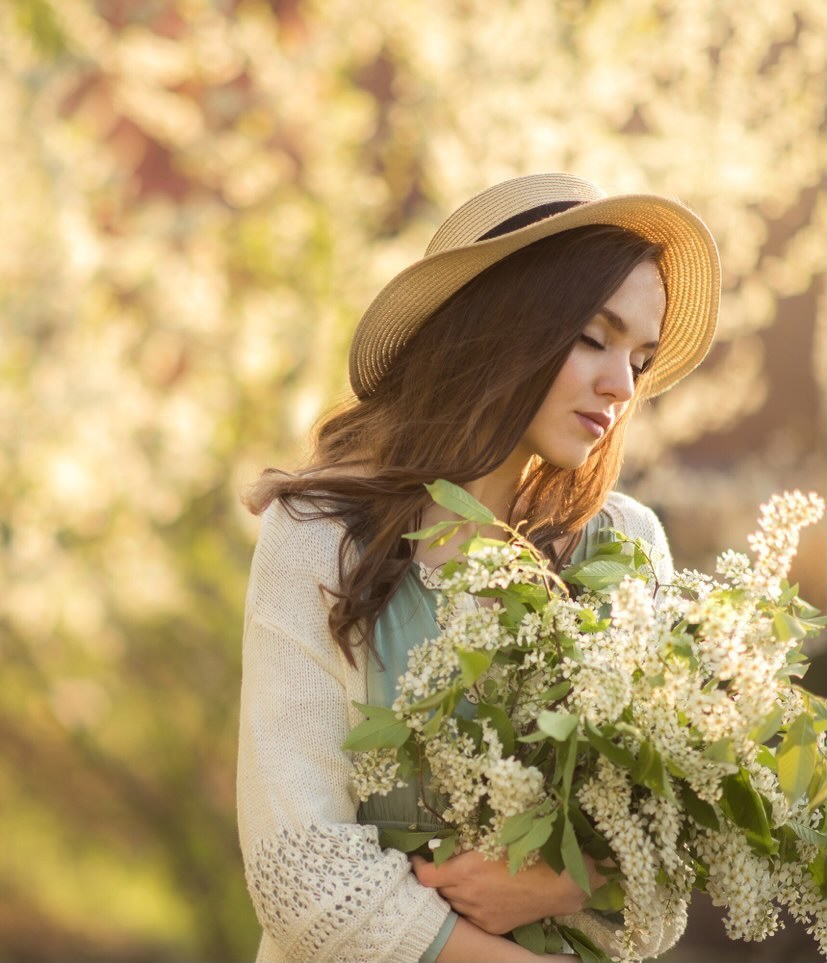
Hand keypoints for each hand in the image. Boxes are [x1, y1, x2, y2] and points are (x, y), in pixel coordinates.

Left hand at [411, 850, 603, 934]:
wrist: (556, 883)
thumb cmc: (525, 851)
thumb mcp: (492, 838)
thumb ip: (464, 842)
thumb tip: (440, 842)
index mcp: (466, 871)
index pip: (426, 876)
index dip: (417, 866)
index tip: (417, 858)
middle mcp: (468, 896)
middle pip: (439, 890)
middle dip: (438, 877)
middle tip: (444, 865)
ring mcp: (479, 915)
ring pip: (454, 904)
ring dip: (455, 892)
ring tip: (467, 879)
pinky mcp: (492, 926)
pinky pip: (471, 916)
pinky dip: (471, 905)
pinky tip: (483, 894)